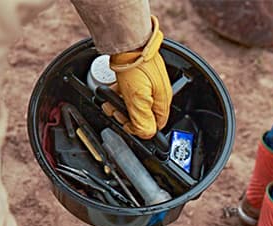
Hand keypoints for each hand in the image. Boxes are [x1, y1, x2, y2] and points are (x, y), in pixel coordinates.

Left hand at [110, 16, 171, 138]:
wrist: (128, 43)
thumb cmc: (136, 66)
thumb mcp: (138, 99)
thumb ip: (142, 121)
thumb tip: (146, 135)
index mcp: (162, 101)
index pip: (156, 126)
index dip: (141, 130)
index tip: (128, 126)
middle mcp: (157, 94)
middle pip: (143, 116)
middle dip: (127, 118)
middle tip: (116, 113)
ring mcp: (148, 85)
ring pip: (134, 105)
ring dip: (120, 107)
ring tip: (109, 104)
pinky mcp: (138, 78)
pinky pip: (128, 93)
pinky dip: (118, 96)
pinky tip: (110, 95)